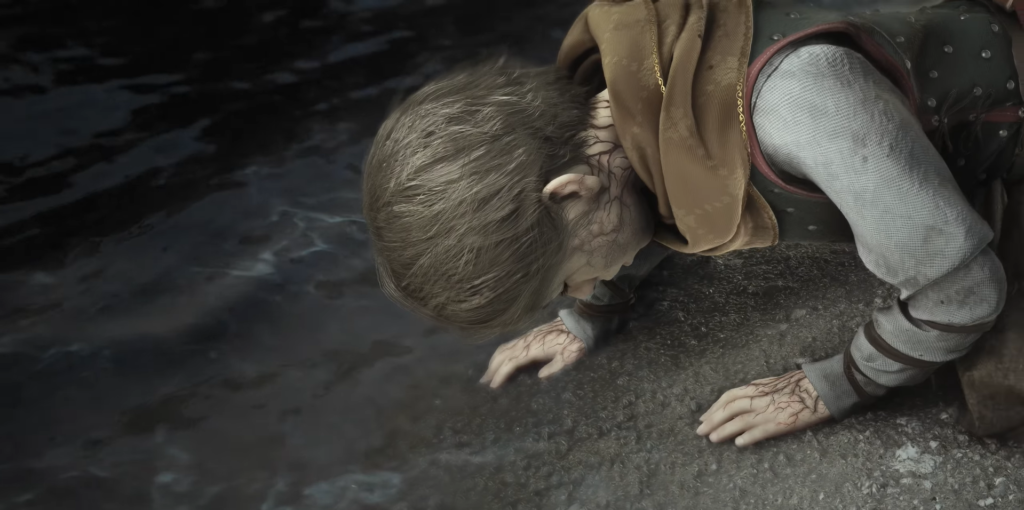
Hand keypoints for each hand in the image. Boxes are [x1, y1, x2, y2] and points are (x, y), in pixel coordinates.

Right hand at [479, 318, 585, 387]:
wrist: (579, 322)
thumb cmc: (576, 341)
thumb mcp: (569, 357)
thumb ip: (554, 367)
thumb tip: (540, 377)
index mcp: (534, 349)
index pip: (511, 362)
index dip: (501, 374)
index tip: (493, 386)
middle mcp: (526, 341)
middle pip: (503, 354)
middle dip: (492, 368)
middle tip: (484, 382)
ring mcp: (527, 337)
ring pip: (505, 348)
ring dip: (494, 360)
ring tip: (488, 373)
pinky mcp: (530, 335)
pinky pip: (510, 344)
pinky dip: (501, 353)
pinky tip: (501, 359)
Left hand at [696, 370, 830, 446]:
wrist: (821, 386)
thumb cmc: (800, 383)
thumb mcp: (774, 382)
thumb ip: (758, 390)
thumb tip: (744, 397)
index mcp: (757, 387)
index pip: (729, 397)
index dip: (714, 407)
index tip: (704, 416)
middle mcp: (759, 398)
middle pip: (729, 408)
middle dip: (712, 420)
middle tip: (700, 431)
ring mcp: (768, 410)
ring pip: (739, 420)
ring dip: (724, 430)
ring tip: (712, 439)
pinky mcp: (780, 422)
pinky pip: (760, 431)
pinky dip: (748, 437)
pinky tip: (739, 444)